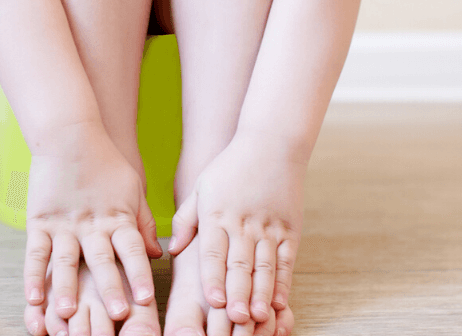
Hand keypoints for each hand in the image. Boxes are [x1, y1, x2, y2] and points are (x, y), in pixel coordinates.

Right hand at [23, 120, 162, 322]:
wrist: (69, 134)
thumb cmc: (106, 161)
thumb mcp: (133, 189)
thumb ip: (143, 224)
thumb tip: (157, 255)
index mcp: (118, 218)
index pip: (132, 250)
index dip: (139, 275)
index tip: (145, 299)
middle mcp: (92, 225)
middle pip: (102, 261)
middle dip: (109, 289)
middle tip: (116, 314)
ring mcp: (63, 224)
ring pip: (66, 261)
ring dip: (68, 288)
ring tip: (68, 313)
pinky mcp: (39, 221)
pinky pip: (36, 253)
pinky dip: (34, 276)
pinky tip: (34, 299)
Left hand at [168, 135, 304, 324]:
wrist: (273, 143)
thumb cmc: (230, 168)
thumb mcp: (201, 188)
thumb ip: (185, 220)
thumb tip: (171, 250)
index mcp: (218, 214)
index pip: (214, 251)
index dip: (213, 278)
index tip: (212, 301)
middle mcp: (244, 223)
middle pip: (240, 264)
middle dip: (237, 293)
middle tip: (233, 319)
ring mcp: (270, 227)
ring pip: (264, 266)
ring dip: (259, 294)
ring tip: (255, 317)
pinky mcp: (290, 229)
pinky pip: (286, 261)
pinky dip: (283, 283)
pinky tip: (278, 302)